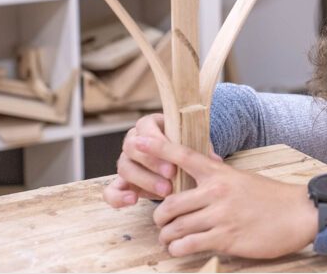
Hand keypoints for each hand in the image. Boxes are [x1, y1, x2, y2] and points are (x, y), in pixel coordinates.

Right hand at [103, 114, 221, 208]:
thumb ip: (200, 151)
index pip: (145, 127)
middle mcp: (133, 141)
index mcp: (150, 126)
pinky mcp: (122, 183)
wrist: (178, 169)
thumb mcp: (194, 148)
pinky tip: (133, 201)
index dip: (157, 144)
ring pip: (124, 167)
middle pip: (132, 147)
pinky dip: (118, 197)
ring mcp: (126, 162)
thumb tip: (216, 160)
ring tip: (165, 192)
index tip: (174, 160)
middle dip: (152, 163)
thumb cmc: (186, 153)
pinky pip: (110, 190)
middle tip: (171, 176)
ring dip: (144, 180)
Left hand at [146, 137, 318, 258]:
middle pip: (169, 203)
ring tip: (169, 239)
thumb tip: (194, 188)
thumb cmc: (269, 197)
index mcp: (219, 172)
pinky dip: (178, 249)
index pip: (182, 156)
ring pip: (176, 227)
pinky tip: (179, 249)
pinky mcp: (226, 238)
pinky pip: (189, 244)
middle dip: (159, 216)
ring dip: (167, 236)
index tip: (138, 140)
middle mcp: (216, 191)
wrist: (298, 213)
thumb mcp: (240, 179)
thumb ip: (216, 181)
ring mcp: (220, 215)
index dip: (157, 147)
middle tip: (161, 222)